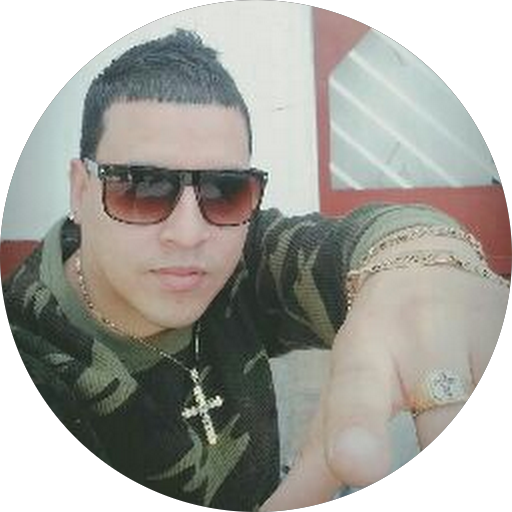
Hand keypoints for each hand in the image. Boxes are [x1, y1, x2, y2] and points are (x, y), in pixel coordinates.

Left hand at [261, 267, 508, 509]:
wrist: (426, 270)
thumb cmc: (378, 340)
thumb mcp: (342, 385)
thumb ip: (316, 455)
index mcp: (366, 350)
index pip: (360, 391)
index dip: (360, 428)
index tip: (358, 466)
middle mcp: (424, 338)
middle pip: (444, 421)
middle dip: (433, 444)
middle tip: (395, 463)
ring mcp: (481, 336)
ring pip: (477, 405)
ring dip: (456, 427)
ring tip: (436, 423)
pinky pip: (502, 384)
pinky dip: (483, 403)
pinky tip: (463, 408)